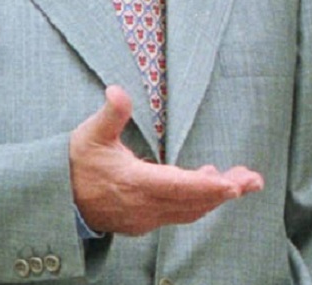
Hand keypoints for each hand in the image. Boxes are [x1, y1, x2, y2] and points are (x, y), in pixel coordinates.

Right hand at [70, 85, 264, 235]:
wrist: (56, 199)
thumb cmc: (76, 163)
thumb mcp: (90, 134)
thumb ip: (110, 114)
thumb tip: (117, 90)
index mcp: (135, 183)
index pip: (179, 187)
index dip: (208, 187)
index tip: (234, 184)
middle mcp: (144, 206)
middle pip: (194, 202)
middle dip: (226, 191)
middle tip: (254, 180)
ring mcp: (145, 217)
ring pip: (189, 210)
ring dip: (216, 197)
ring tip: (240, 180)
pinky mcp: (143, 221)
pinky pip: (179, 214)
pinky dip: (198, 201)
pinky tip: (209, 184)